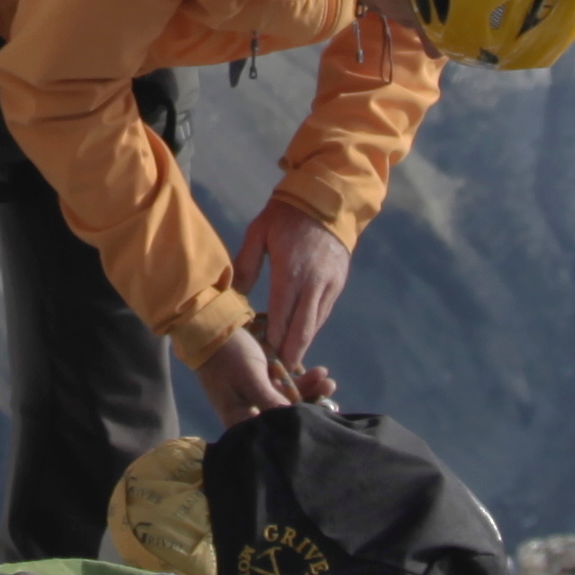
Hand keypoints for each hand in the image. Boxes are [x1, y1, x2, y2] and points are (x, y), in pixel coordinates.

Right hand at [199, 327, 334, 422]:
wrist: (213, 327)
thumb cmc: (228, 357)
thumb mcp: (251, 380)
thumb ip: (271, 402)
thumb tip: (293, 424)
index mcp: (240, 419)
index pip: (272, 432)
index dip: (296, 428)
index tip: (320, 420)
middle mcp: (250, 412)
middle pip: (284, 418)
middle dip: (309, 406)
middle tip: (330, 395)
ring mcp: (258, 396)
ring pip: (290, 401)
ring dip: (310, 391)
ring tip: (328, 382)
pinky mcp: (264, 382)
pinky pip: (287, 387)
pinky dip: (302, 381)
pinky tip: (320, 372)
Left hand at [231, 208, 355, 373]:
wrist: (330, 199)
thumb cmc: (287, 214)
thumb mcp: (259, 231)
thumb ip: (246, 264)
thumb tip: (236, 293)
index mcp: (291, 272)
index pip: (281, 316)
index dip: (273, 340)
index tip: (263, 358)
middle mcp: (313, 283)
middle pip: (302, 329)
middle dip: (291, 354)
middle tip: (280, 374)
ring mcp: (329, 285)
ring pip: (315, 324)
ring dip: (302, 344)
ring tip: (288, 363)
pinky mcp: (337, 283)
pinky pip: (323, 312)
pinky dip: (311, 327)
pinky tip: (300, 337)